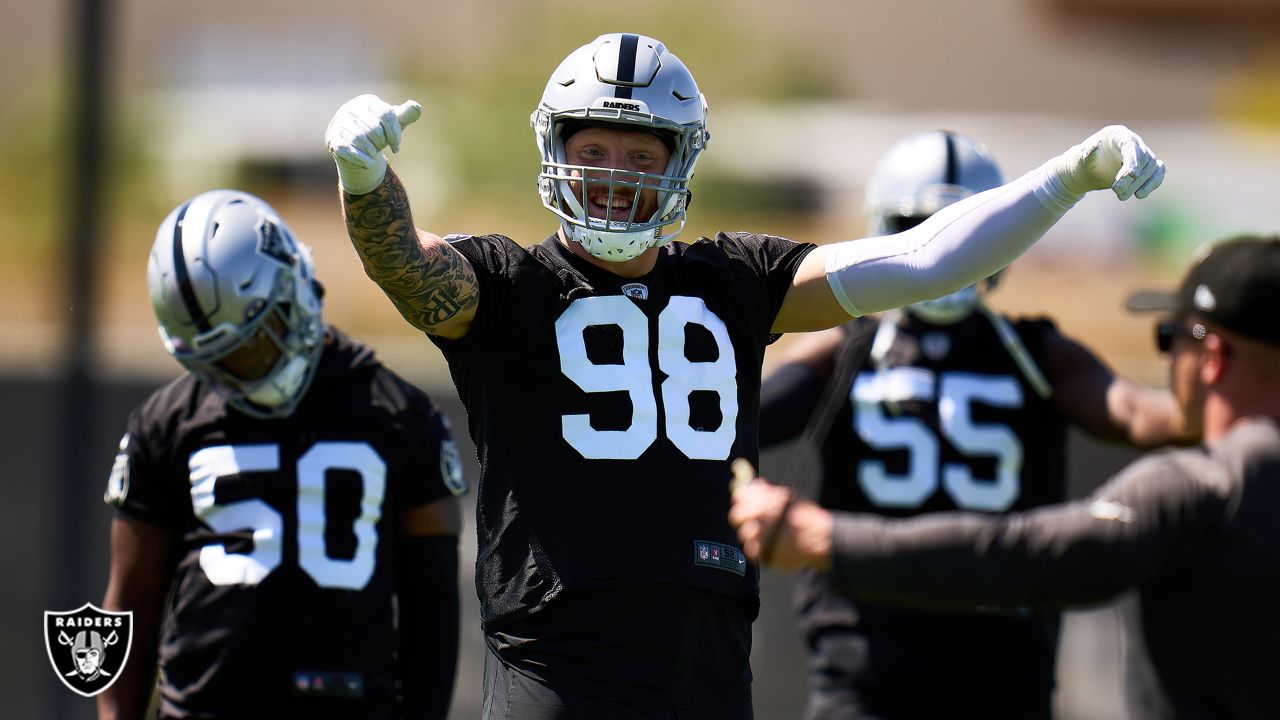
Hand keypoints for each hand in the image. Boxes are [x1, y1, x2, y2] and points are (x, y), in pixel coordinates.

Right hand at [325, 94, 421, 194]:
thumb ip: (405, 115)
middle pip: (374, 129)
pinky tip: (369, 163)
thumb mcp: (394, 124)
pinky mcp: (333, 139)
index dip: (394, 134)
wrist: (358, 149)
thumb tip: (416, 107)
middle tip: (380, 147)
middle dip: (381, 143)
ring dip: (372, 151)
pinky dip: (361, 159)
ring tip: (374, 153)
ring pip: (361, 139)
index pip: (385, 115)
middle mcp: (351, 108)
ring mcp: (339, 123)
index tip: (397, 148)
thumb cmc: (379, 133)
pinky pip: (348, 149)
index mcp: (368, 101)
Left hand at [729, 479, 833, 571]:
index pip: (739, 495)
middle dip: (744, 518)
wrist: (819, 538)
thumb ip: (768, 492)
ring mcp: (757, 536)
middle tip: (754, 521)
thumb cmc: (805, 515)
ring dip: (752, 534)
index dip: (742, 499)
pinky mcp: (760, 553)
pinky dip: (758, 549)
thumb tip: (756, 485)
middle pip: (736, 516)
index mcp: (761, 499)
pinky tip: (769, 546)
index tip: (746, 503)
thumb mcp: (788, 496)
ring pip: (744, 534)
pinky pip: (751, 551)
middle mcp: (756, 516)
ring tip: (767, 535)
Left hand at [1047, 125, 1164, 199]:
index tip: (1131, 174)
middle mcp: (1133, 142)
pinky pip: (1158, 173)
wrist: (1087, 171)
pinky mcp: (1146, 167)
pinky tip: (1140, 195)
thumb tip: (1097, 144)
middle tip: (1116, 191)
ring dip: (1140, 184)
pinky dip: (1153, 184)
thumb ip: (1087, 153)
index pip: (1132, 145)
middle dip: (1132, 177)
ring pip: (1152, 167)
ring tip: (1121, 196)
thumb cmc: (1083, 162)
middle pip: (1143, 158)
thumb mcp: (1080, 159)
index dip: (1134, 160)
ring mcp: (1142, 154)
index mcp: (1119, 134)